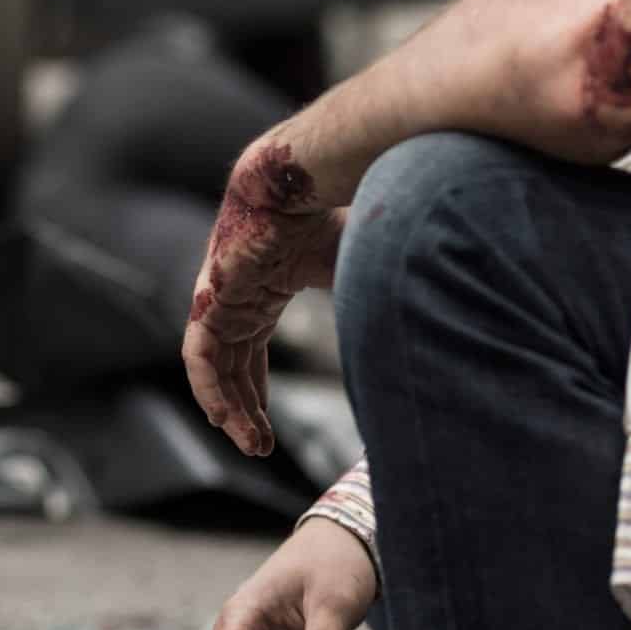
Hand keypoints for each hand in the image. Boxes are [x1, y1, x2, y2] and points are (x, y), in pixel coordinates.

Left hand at [182, 142, 343, 456]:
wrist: (296, 182)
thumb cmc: (328, 215)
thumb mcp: (354, 268)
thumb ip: (373, 296)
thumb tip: (432, 317)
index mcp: (262, 290)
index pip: (249, 349)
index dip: (255, 389)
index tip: (266, 426)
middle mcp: (236, 298)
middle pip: (231, 366)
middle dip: (244, 410)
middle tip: (259, 448)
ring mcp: (219, 299)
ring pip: (213, 369)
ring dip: (228, 409)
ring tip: (250, 445)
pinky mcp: (208, 299)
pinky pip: (198, 356)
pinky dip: (210, 389)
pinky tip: (224, 419)